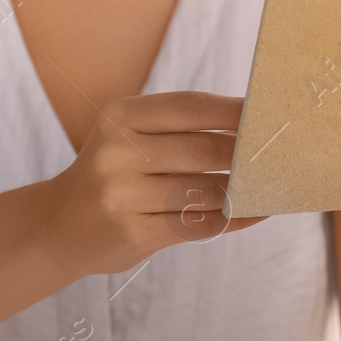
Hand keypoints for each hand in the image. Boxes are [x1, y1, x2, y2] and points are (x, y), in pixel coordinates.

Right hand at [45, 91, 265, 275]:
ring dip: (244, 190)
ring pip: (206, 191)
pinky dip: (234, 218)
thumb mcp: (130, 138)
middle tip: (280, 154)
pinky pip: (199, 224)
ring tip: (270, 184)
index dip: (234, 111)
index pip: (190, 107)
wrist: (61, 226)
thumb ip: (181, 130)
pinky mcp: (133, 232)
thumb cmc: (115, 174)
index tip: (269, 113)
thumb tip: (252, 127)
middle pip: (203, 150)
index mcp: (120, 118)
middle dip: (247, 154)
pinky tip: (253, 212)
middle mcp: (117, 152)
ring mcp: (123, 195)